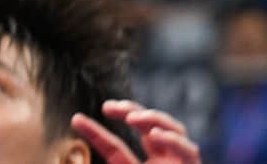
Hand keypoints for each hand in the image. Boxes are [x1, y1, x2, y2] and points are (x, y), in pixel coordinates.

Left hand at [73, 102, 201, 163]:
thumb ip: (107, 147)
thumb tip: (77, 119)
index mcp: (152, 162)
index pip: (129, 138)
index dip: (109, 123)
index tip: (79, 118)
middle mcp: (169, 160)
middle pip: (157, 124)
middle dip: (135, 110)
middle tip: (110, 108)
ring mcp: (182, 163)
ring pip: (177, 130)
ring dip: (155, 119)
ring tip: (132, 119)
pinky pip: (189, 151)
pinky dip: (174, 141)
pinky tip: (155, 135)